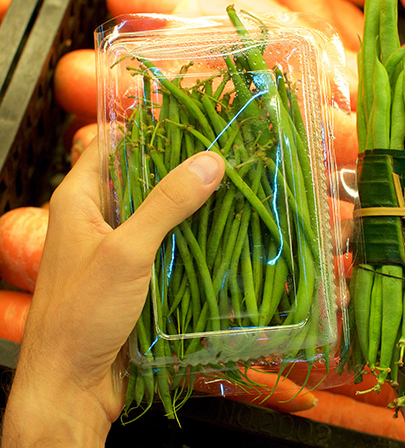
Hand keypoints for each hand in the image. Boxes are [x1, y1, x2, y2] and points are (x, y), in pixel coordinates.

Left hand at [2, 139, 224, 446]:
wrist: (73, 385)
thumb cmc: (83, 314)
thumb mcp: (126, 251)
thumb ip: (167, 204)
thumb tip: (210, 162)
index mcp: (78, 198)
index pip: (111, 144)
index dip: (146, 128)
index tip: (189, 120)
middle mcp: (97, 216)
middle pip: (139, 176)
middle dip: (178, 166)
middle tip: (222, 154)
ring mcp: (117, 245)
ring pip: (156, 210)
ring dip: (188, 202)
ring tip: (230, 185)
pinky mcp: (135, 271)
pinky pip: (165, 241)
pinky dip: (188, 233)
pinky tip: (218, 228)